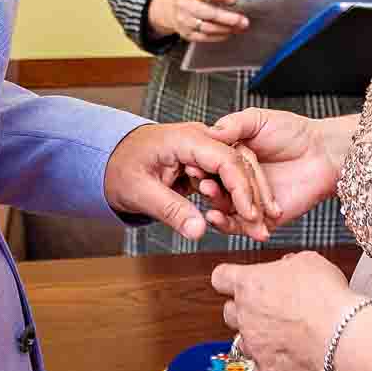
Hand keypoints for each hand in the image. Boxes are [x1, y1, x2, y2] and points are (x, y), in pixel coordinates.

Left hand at [104, 123, 279, 242]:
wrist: (108, 159)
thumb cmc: (119, 168)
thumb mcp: (140, 192)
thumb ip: (171, 210)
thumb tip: (199, 232)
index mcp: (185, 139)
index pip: (225, 159)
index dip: (241, 188)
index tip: (250, 215)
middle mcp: (199, 139)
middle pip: (239, 162)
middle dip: (254, 196)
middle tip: (263, 228)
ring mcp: (203, 149)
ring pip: (238, 171)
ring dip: (250, 199)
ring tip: (260, 228)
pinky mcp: (203, 163)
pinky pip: (227, 180)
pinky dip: (237, 200)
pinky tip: (246, 220)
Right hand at [147, 0, 248, 42]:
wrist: (168, 7)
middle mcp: (185, 6)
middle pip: (207, 13)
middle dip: (228, 18)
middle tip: (243, 20)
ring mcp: (184, 21)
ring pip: (207, 28)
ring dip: (226, 29)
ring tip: (239, 27)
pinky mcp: (186, 33)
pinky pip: (204, 37)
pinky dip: (218, 36)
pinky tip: (227, 33)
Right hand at [190, 109, 341, 235]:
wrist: (325, 154)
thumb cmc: (294, 132)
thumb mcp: (259, 120)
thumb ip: (234, 125)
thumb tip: (210, 132)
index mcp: (231, 158)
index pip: (209, 166)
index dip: (200, 168)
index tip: (191, 166)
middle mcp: (237, 181)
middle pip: (215, 190)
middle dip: (207, 190)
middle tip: (204, 187)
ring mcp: (249, 201)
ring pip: (225, 210)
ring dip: (216, 209)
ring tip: (211, 206)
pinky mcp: (262, 220)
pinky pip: (242, 227)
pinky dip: (229, 226)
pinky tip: (220, 220)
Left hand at [211, 251, 352, 370]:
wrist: (341, 336)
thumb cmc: (327, 297)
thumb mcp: (309, 261)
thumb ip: (289, 263)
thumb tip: (287, 266)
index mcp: (249, 284)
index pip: (220, 277)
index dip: (229, 279)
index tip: (237, 282)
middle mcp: (245, 316)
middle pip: (229, 312)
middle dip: (245, 310)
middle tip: (269, 309)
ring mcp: (254, 346)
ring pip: (243, 342)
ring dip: (258, 338)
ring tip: (284, 335)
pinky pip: (260, 370)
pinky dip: (271, 365)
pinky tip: (289, 357)